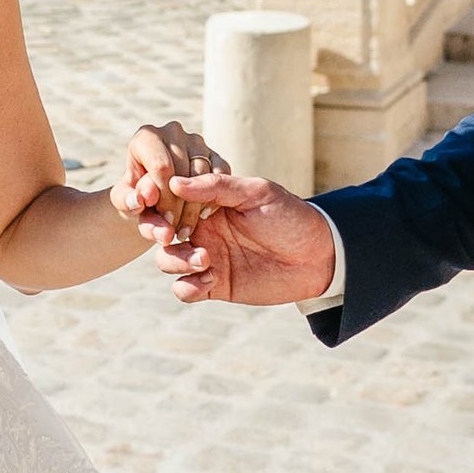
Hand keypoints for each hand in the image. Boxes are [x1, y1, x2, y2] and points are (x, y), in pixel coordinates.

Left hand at [110, 120, 227, 237]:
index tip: (165, 221)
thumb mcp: (126, 203)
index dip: (164, 198)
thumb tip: (141, 199)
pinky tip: (202, 216)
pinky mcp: (215, 154)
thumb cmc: (136, 196)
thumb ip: (128, 202)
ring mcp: (197, 141)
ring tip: (186, 228)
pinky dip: (215, 198)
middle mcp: (173, 132)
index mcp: (147, 137)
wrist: (153, 196)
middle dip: (180, 205)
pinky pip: (222, 176)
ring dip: (196, 207)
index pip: (161, 167)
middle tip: (175, 230)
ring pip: (204, 174)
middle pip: (183, 171)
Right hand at [144, 169, 337, 306]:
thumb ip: (217, 187)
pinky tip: (212, 279)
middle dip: (160, 234)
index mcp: (207, 203)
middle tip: (172, 236)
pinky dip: (189, 286)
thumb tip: (175, 182)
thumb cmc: (290, 216)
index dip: (157, 202)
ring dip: (176, 261)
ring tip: (206, 259)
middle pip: (161, 233)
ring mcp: (207, 258)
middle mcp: (202, 229)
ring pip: (167, 261)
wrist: (319, 255)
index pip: (169, 200)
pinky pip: (186, 290)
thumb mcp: (256, 193)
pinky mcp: (216, 286)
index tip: (154, 201)